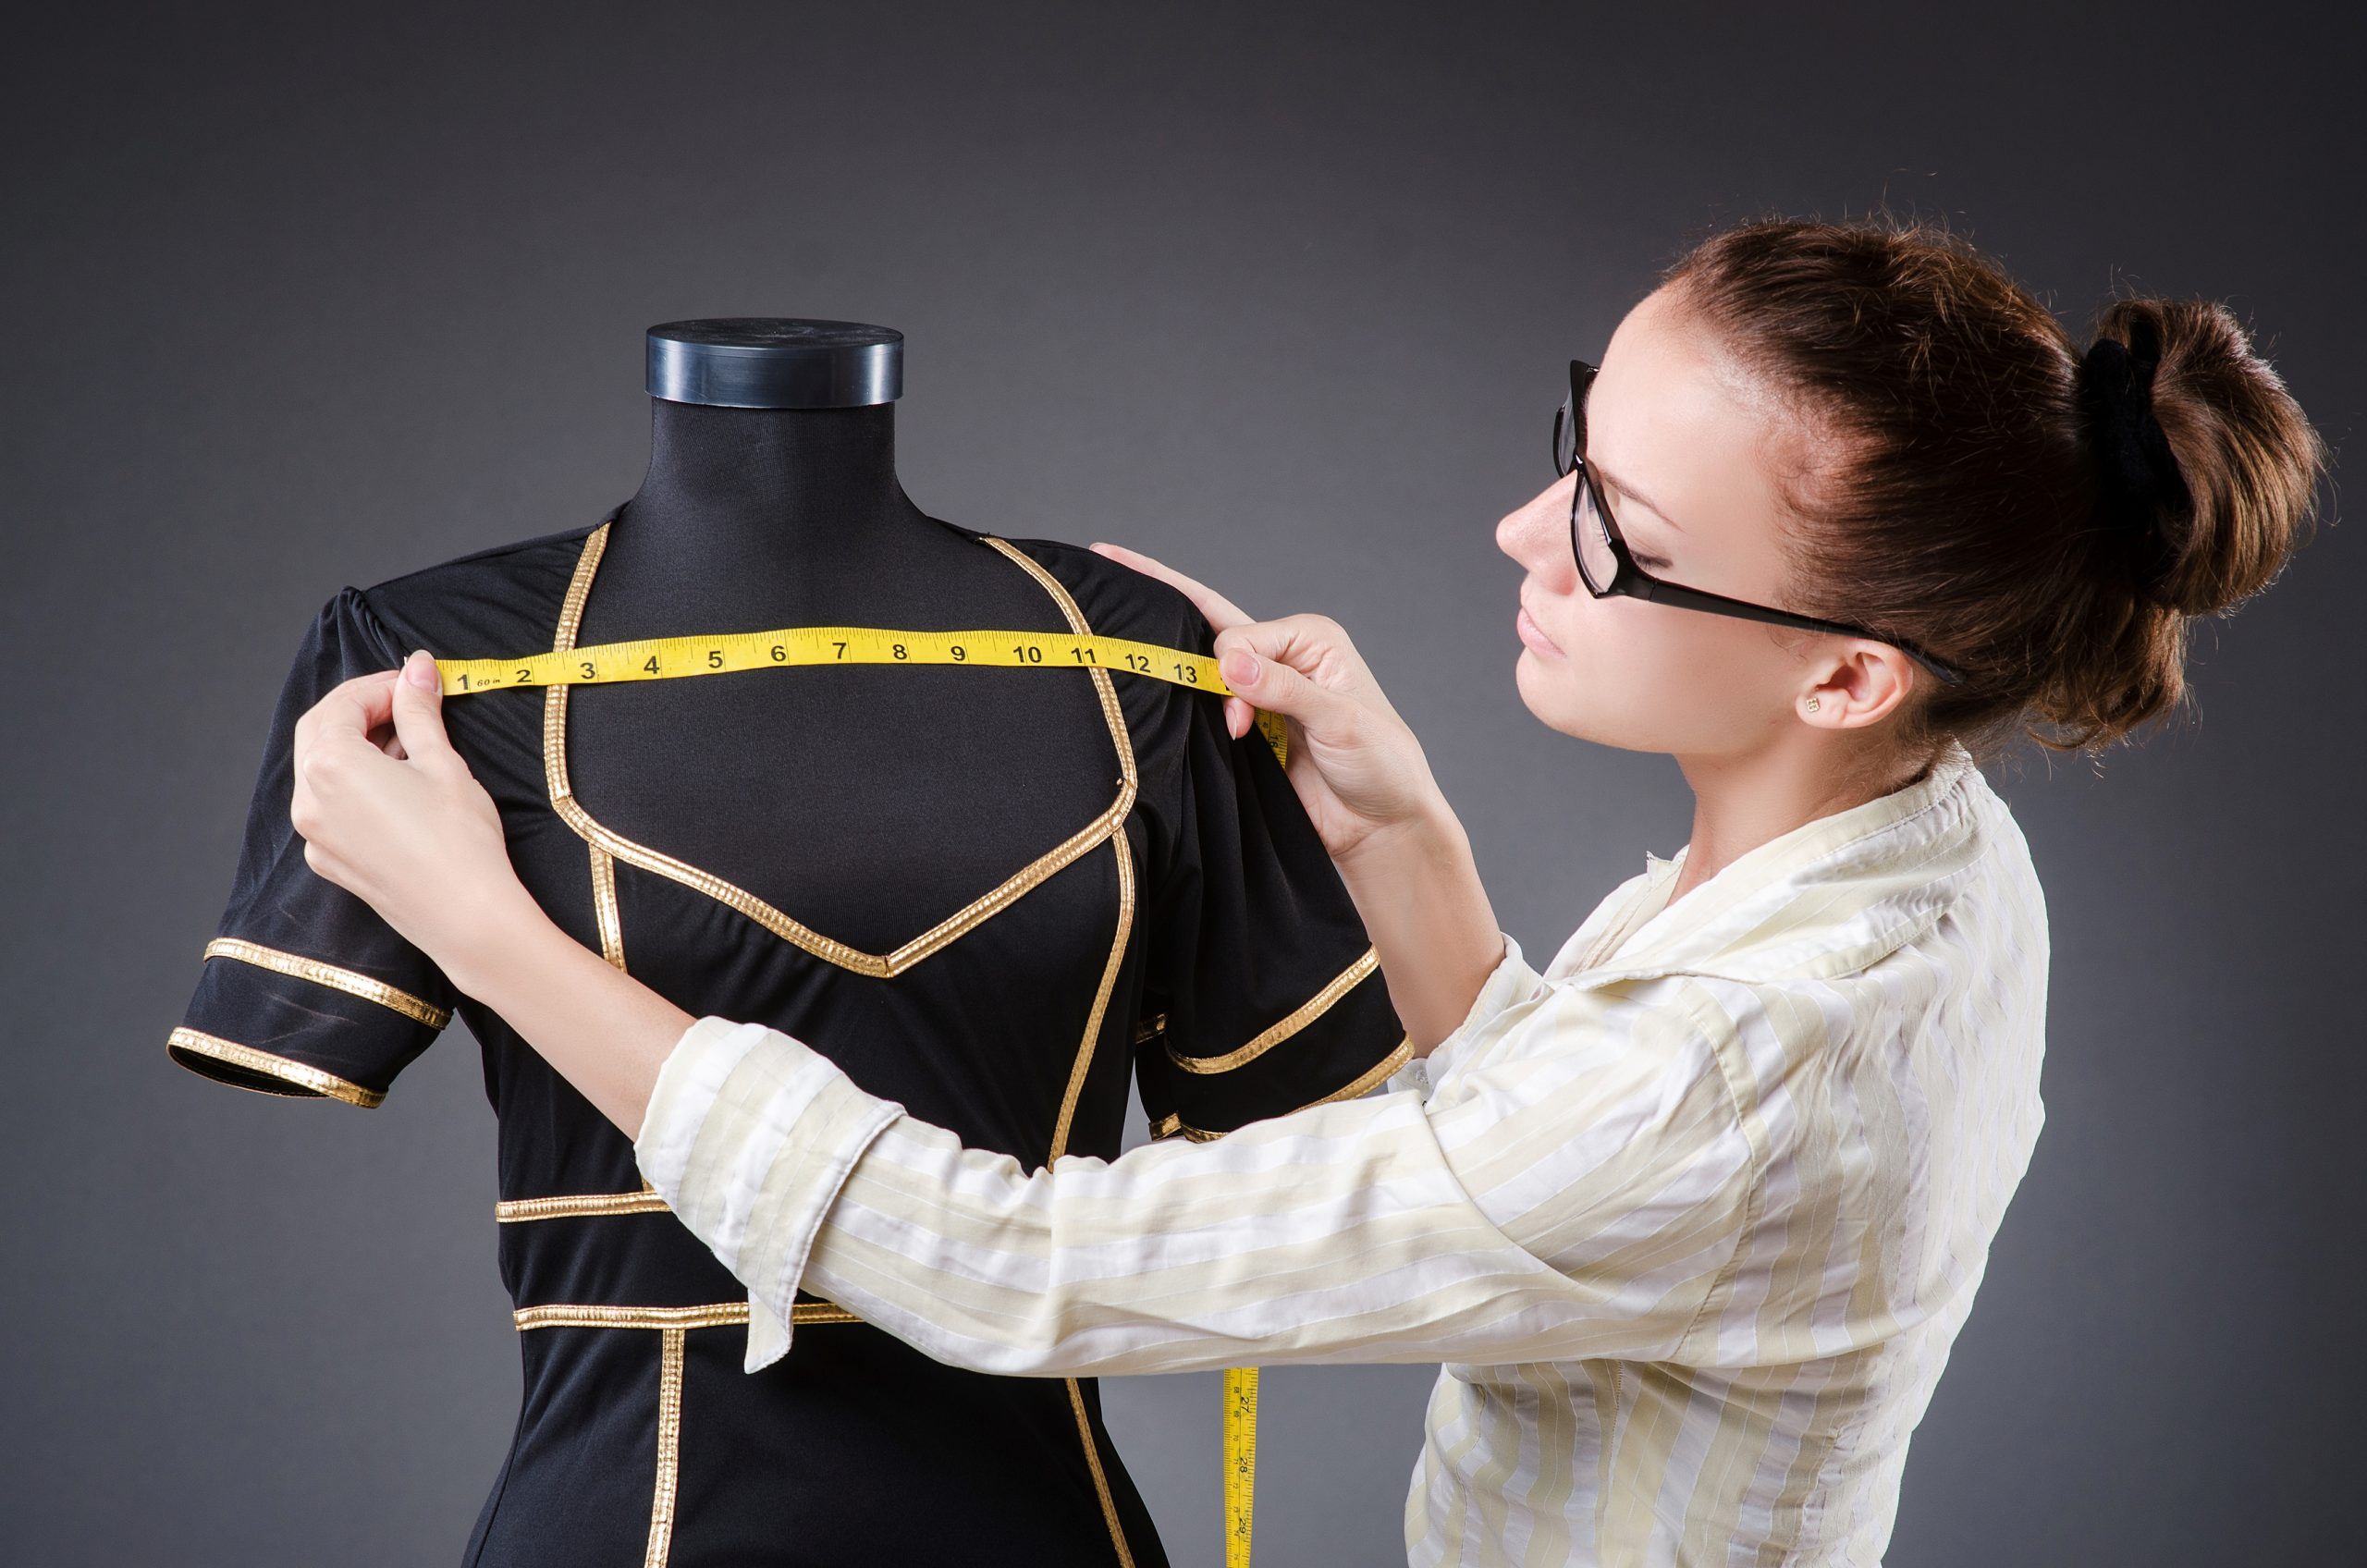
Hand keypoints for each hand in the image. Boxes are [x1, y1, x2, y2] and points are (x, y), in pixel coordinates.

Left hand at [289, 650, 537, 977]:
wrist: (465, 916)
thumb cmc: (458, 839)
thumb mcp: (442, 762)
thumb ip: (419, 711)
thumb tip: (418, 669)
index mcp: (330, 765)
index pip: (342, 704)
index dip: (380, 685)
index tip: (415, 681)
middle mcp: (308, 798)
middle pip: (320, 733)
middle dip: (360, 711)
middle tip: (408, 704)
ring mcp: (314, 834)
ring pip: (322, 771)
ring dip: (357, 747)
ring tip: (410, 745)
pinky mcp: (330, 860)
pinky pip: (331, 807)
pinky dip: (355, 784)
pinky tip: (398, 786)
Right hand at [1090, 542, 1448, 864]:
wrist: (1378, 828)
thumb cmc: (1380, 766)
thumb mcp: (1339, 722)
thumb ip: (1284, 689)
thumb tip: (1229, 661)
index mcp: (1310, 640)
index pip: (1240, 636)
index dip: (1227, 670)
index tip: (1239, 721)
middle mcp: (1282, 657)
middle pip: (1211, 627)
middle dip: (1168, 627)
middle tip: (1115, 592)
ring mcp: (1261, 694)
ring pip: (1201, 668)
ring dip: (1177, 677)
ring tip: (1142, 675)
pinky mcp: (1247, 730)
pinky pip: (1202, 709)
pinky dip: (1177, 704)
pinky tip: (1143, 686)